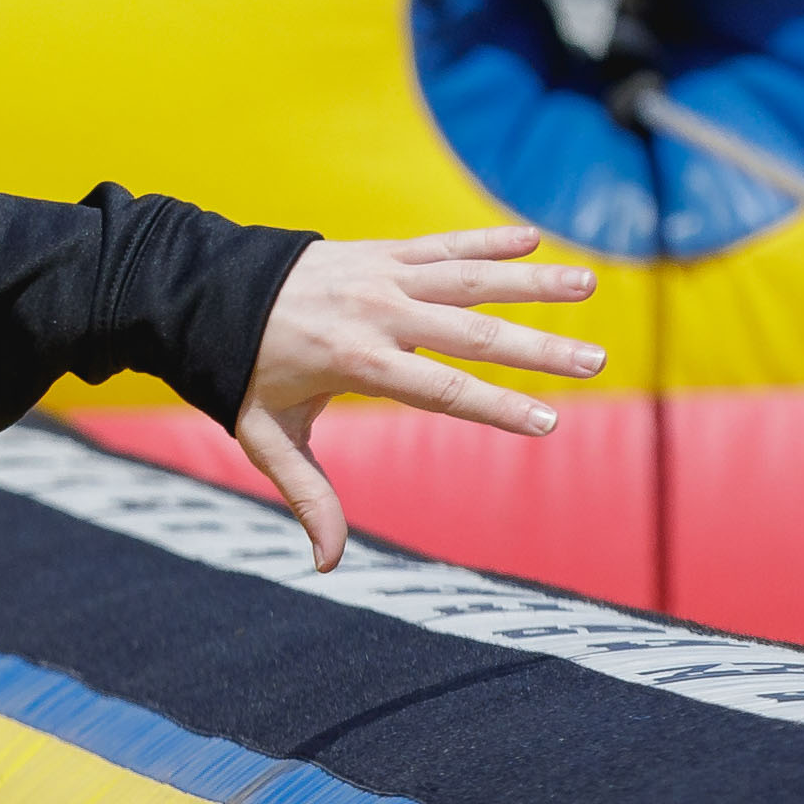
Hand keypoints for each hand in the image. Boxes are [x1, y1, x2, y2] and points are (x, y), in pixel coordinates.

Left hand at [229, 227, 606, 569]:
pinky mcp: (381, 250)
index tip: (547, 422)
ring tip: (590, 285)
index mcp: (356, 362)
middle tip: (596, 362)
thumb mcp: (265, 439)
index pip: (442, 389)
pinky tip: (533, 240)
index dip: (497, 406)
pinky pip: (443, 244)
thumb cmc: (241, 374)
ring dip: (533, 281)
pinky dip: (487, 240)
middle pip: (473, 333)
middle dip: (538, 348)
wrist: (207, 294)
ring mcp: (383, 276)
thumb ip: (306, 496)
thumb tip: (327, 564)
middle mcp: (378, 314)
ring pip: (470, 277)